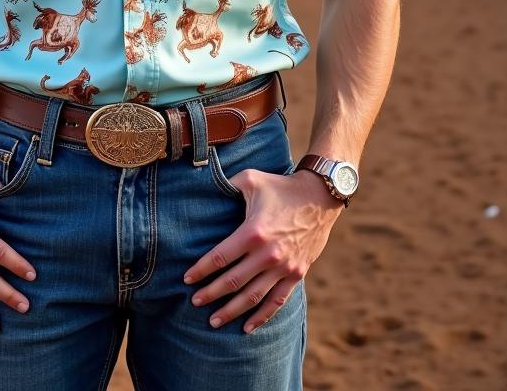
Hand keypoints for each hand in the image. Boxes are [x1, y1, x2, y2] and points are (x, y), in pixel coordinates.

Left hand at [183, 168, 341, 333]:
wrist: (320, 196)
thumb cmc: (280, 186)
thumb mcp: (251, 179)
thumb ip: (227, 185)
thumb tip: (204, 186)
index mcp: (253, 232)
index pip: (220, 258)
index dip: (201, 270)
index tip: (187, 279)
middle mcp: (268, 254)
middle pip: (232, 282)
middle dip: (210, 294)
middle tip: (194, 302)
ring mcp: (284, 267)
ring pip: (252, 297)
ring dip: (231, 311)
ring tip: (214, 321)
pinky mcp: (297, 274)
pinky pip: (277, 302)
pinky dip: (261, 316)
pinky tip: (247, 327)